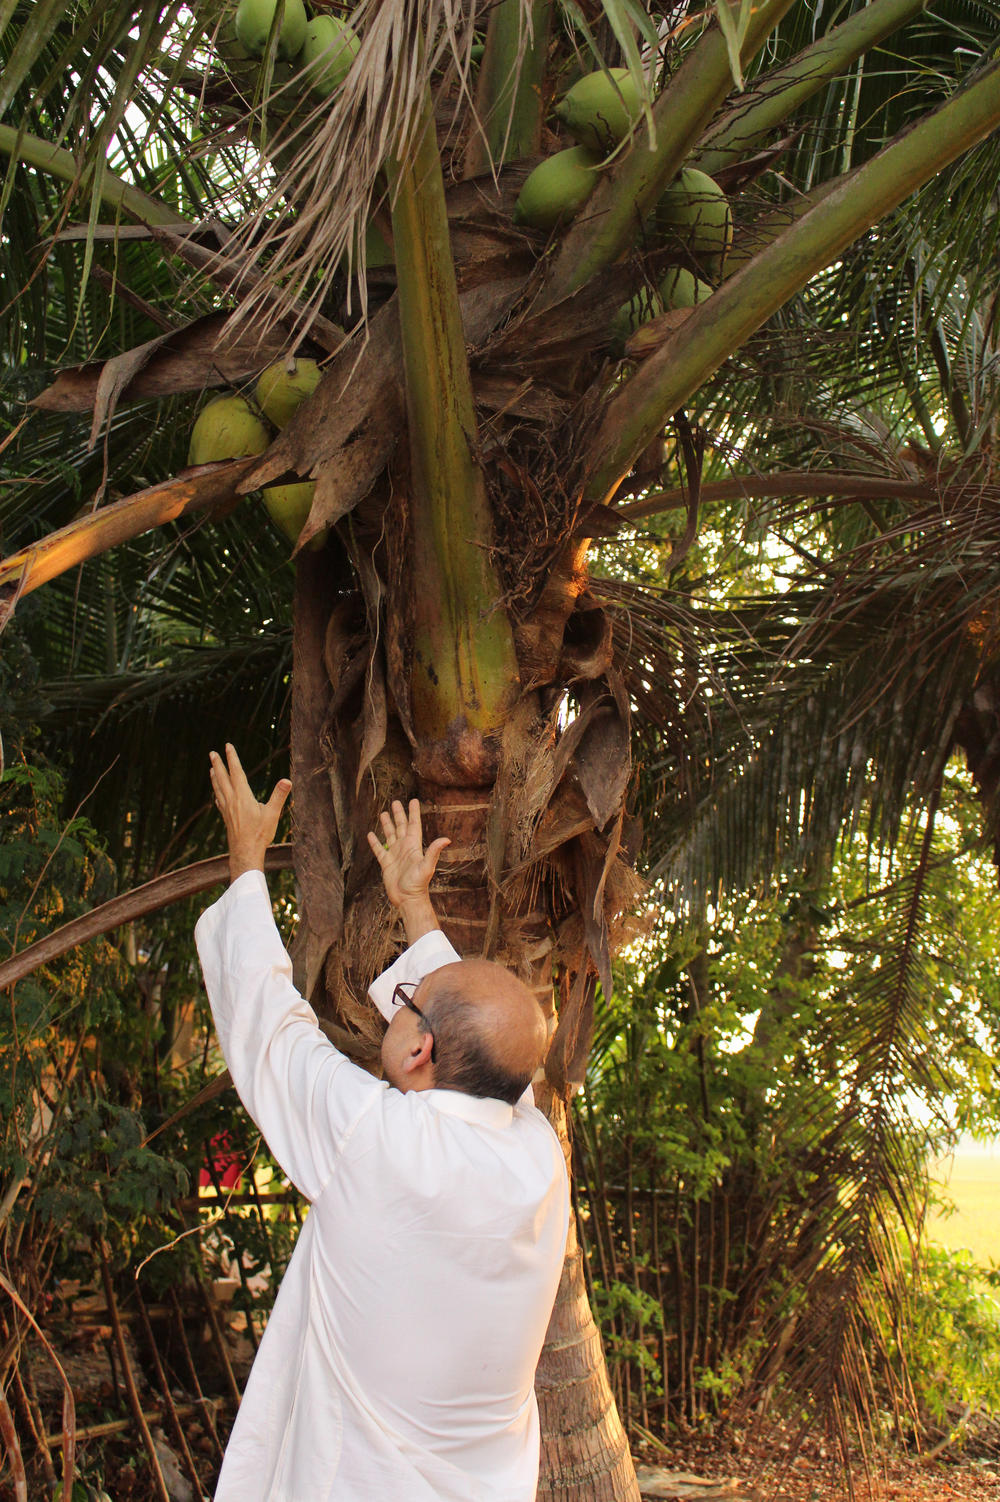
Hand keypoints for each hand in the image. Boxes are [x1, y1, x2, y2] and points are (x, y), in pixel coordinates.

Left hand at [209, 743, 290, 882]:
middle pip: (223, 778)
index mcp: (243, 796)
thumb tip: (287, 780)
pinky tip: (217, 795)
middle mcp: (232, 800)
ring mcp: (227, 809)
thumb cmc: (259, 834)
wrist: (245, 853)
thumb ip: (279, 796)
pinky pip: (219, 801)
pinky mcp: (226, 818)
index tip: (228, 746)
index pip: (237, 772)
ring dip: (215, 777)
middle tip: (212, 753)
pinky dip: (217, 793)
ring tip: (212, 769)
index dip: (232, 758)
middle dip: (218, 764)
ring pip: (218, 789)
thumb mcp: (273, 814)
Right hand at [366, 799, 448, 939]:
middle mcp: (404, 848)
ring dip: (387, 825)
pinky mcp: (386, 863)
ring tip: (383, 814)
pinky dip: (375, 842)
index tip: (413, 800)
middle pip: (401, 826)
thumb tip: (447, 839)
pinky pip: (379, 849)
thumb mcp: (426, 866)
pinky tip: (371, 834)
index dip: (413, 812)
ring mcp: (395, 855)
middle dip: (399, 814)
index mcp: (414, 846)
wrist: (407, 899)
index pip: (414, 824)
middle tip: (395, 802)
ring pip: (390, 835)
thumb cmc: (418, 884)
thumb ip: (433, 852)